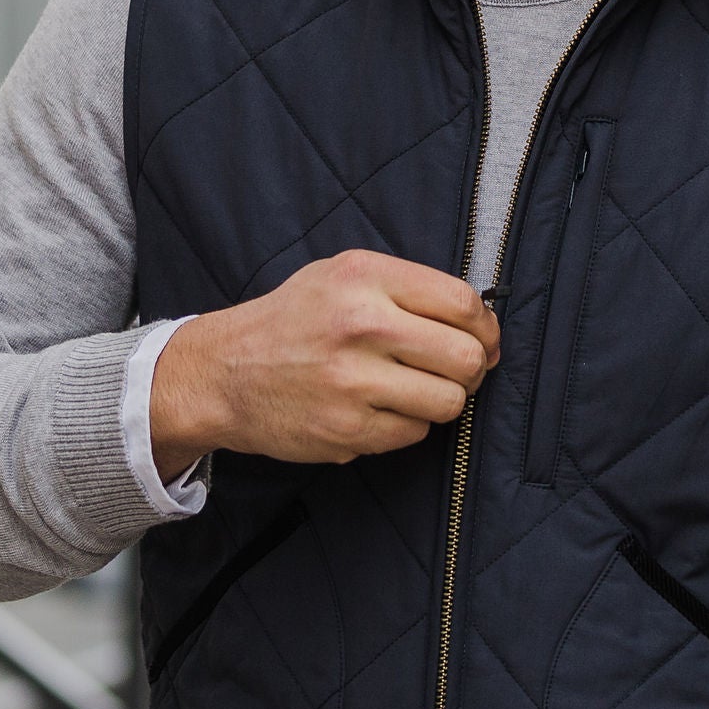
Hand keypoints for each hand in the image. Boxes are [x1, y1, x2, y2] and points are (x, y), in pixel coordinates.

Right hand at [147, 249, 499, 473]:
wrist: (223, 372)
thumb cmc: (292, 321)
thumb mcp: (341, 275)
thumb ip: (406, 288)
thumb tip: (478, 322)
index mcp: (365, 278)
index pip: (462, 303)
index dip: (485, 327)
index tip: (483, 339)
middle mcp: (361, 326)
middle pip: (465, 357)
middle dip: (471, 369)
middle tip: (455, 371)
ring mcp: (353, 382)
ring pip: (448, 402)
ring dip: (442, 400)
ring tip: (414, 390)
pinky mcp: (346, 429)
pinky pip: (414, 433)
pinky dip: (407, 425)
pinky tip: (380, 409)